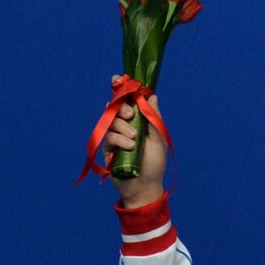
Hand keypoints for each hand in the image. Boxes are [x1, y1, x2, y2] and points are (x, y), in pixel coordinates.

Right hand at [103, 74, 166, 207]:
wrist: (145, 186)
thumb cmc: (155, 163)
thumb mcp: (158, 138)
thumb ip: (153, 117)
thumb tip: (152, 96)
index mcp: (138, 122)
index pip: (128, 102)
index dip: (122, 90)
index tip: (116, 79)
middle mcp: (125, 127)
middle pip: (116, 108)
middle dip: (122, 108)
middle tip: (130, 114)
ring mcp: (114, 137)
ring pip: (112, 121)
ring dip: (123, 128)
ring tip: (134, 140)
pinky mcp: (106, 148)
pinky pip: (108, 136)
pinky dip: (119, 140)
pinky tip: (129, 147)